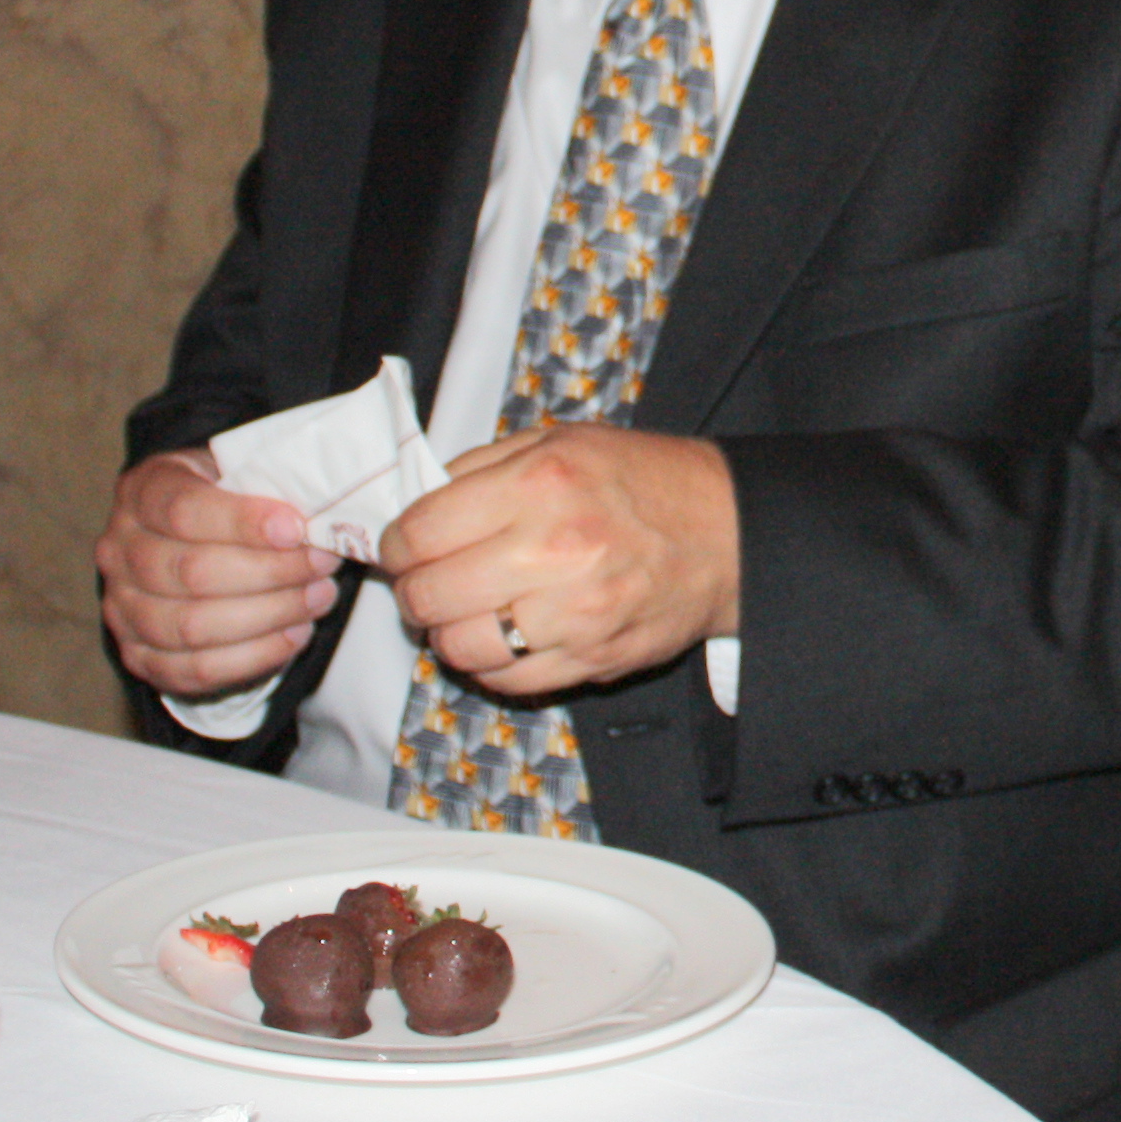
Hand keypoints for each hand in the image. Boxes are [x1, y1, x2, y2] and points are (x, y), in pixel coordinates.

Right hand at [96, 447, 339, 697]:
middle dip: (271, 571)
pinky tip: (294, 634)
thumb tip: (320, 514)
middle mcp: (119, 551)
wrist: (187, 539)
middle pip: (193, 572)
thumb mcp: (236, 470)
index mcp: (142, 492)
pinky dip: (253, 657)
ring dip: (269, 615)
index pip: (183, 510)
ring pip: (193, 626)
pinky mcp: (138, 656)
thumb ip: (266, 484)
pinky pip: (195, 669)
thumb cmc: (223, 500)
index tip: (297, 528)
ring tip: (318, 598)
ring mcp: (122, 608)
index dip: (243, 522)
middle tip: (323, 564)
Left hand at [384, 423, 740, 695]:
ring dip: (447, 634)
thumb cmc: (641, 480)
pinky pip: (507, 681)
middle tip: (425, 582)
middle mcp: (553, 550)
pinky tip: (501, 636)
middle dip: (414, 591)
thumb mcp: (560, 441)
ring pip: (460, 648)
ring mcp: (573, 614)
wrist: (725, 532)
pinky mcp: (591, 659)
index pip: (419, 532)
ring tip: (463, 612)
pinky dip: (489, 664)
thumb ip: (481, 467)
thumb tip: (413, 506)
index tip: (402, 548)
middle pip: (430, 595)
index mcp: (538, 484)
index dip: (395, 546)